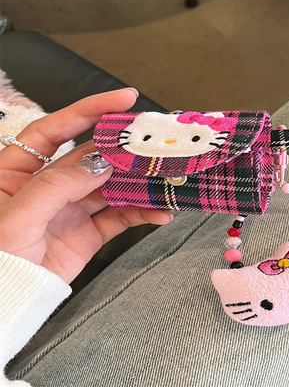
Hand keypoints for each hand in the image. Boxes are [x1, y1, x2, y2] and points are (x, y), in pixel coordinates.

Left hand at [0, 89, 172, 283]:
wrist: (7, 299)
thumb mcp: (17, 216)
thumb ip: (56, 186)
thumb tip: (99, 165)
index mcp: (19, 170)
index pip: (57, 129)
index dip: (89, 110)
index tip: (122, 100)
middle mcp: (49, 185)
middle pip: (92, 157)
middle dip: (123, 148)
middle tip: (151, 141)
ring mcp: (71, 209)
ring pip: (111, 186)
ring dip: (138, 182)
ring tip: (162, 176)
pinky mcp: (88, 233)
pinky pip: (119, 218)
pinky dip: (141, 214)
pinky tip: (159, 212)